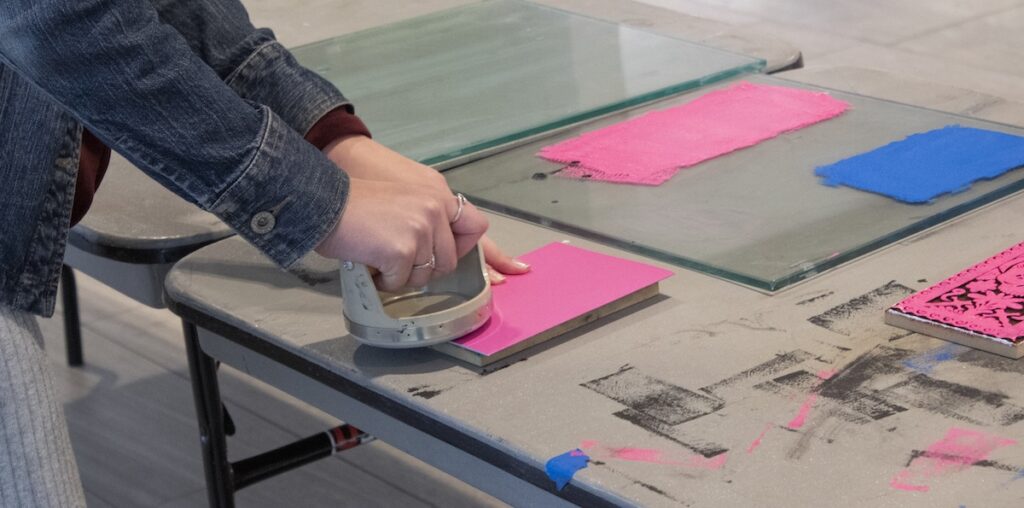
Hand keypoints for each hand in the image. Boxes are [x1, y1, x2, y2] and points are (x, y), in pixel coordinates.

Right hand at [314, 178, 487, 290]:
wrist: (323, 202)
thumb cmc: (356, 203)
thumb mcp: (405, 198)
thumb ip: (428, 216)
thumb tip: (441, 248)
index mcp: (437, 195)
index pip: (477, 226)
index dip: (463, 246)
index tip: (446, 254)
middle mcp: (434, 210)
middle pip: (449, 261)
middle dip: (425, 268)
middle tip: (399, 259)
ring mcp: (420, 231)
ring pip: (425, 275)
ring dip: (402, 274)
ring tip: (380, 256)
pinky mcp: (402, 251)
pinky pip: (400, 281)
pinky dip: (383, 280)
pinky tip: (370, 262)